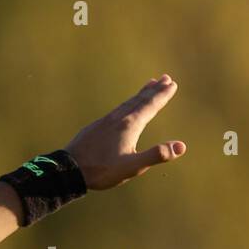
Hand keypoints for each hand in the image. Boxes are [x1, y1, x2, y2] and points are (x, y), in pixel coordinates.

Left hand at [64, 74, 185, 190]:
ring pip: (126, 103)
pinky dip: (124, 104)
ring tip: (148, 86)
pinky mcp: (94, 127)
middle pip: (139, 100)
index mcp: (129, 125)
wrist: (67, 170)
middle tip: (165, 78)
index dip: (162, 95)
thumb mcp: (132, 167)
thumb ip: (156, 155)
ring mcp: (104, 122)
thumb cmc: (101, 170)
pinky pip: (114, 111)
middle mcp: (117, 119)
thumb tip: (181, 146)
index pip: (150, 106)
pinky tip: (122, 109)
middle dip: (154, 90)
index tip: (172, 84)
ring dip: (139, 94)